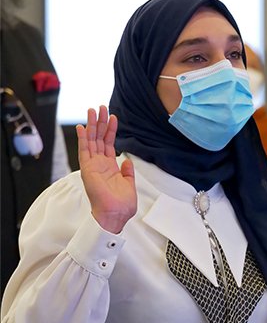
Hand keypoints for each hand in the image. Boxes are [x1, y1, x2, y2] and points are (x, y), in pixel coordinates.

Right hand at [76, 106, 136, 233]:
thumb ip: (128, 172)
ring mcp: (93, 165)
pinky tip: (82, 126)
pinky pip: (84, 150)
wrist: (115, 214)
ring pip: (91, 140)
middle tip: (101, 107)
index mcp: (110, 167)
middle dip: (100, 123)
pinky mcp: (87, 168)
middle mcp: (100, 164)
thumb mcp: (129, 185)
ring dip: (92, 125)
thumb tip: (127, 161)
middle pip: (99, 138)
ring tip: (93, 110)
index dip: (111, 130)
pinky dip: (82, 138)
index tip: (112, 117)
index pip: (109, 144)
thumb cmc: (122, 205)